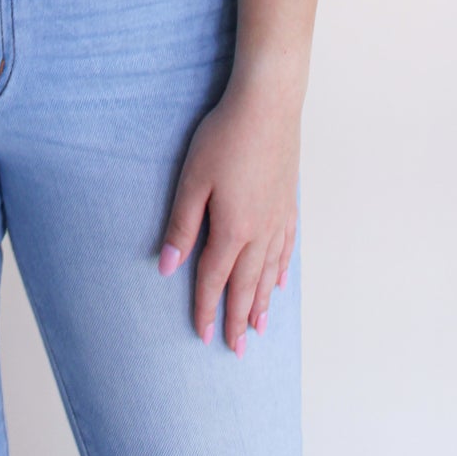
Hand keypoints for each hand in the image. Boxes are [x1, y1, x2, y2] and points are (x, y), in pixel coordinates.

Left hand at [158, 71, 300, 351]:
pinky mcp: (289, 202)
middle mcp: (260, 232)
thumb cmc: (225, 138)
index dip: (208, 309)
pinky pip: (286, 249)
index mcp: (232, 230)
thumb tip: (167, 268)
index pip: (215, 280)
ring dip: (262, 302)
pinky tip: (279, 281)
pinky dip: (281, 271)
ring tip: (259, 327)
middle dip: (240, 319)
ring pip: (270, 272)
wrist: (269, 105)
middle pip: (247, 285)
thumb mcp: (192, 180)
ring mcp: (278, 218)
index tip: (204, 336)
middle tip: (237, 350)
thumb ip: (181, 226)